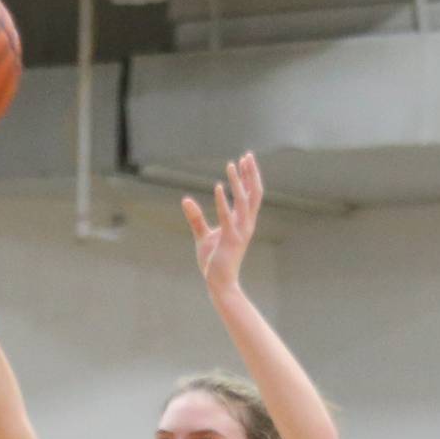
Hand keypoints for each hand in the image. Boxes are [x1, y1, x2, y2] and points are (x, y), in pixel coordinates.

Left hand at [181, 153, 263, 302]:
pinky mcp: (229, 239)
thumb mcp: (203, 236)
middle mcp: (246, 224)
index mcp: (243, 223)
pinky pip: (227, 217)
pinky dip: (222, 201)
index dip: (250, 176)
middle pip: (254, 194)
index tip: (246, 159)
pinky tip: (217, 187)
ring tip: (231, 164)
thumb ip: (196, 217)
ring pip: (243, 201)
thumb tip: (185, 199)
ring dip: (237, 182)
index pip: (251, 195)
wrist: (219, 283)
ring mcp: (239, 232)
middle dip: (251, 174)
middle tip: (246, 155)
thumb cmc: (214, 262)